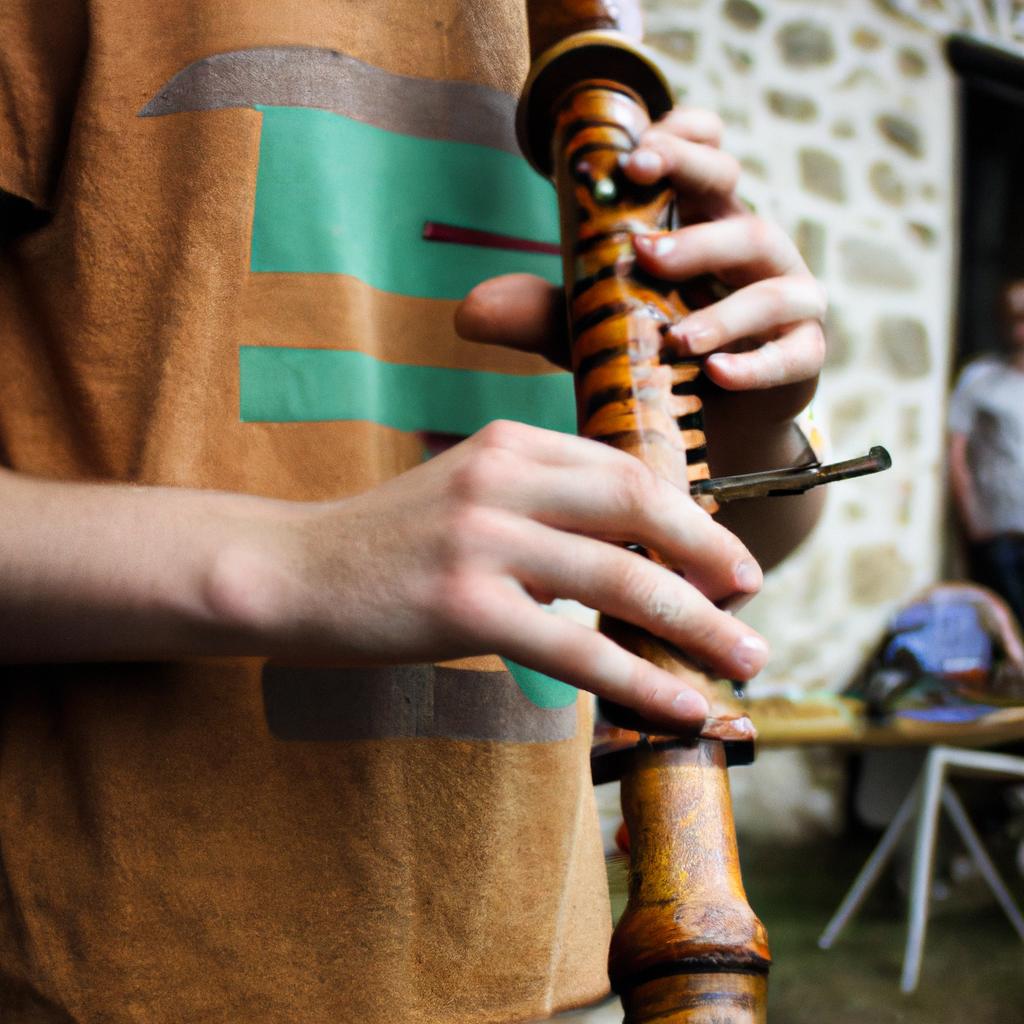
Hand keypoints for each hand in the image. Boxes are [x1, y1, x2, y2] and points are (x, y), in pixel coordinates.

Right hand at [243, 421, 767, 730]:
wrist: (291, 570)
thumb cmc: (386, 541)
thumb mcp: (467, 495)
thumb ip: (541, 506)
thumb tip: (625, 556)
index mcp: (510, 441)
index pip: (624, 469)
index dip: (687, 514)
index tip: (720, 554)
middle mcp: (502, 477)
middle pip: (640, 510)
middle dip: (710, 556)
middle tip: (753, 596)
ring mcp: (483, 539)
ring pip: (621, 581)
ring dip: (697, 625)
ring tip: (745, 661)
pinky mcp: (465, 606)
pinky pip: (577, 647)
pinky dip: (641, 679)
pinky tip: (682, 706)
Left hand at [455, 107, 825, 434]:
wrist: (706, 431)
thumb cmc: (653, 360)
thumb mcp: (593, 331)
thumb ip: (540, 313)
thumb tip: (466, 311)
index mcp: (702, 223)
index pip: (706, 154)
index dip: (681, 141)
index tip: (634, 156)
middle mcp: (750, 251)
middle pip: (738, 205)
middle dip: (695, 216)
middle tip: (643, 245)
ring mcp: (787, 301)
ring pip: (770, 282)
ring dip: (721, 307)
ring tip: (676, 337)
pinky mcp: (804, 356)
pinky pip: (792, 352)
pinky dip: (755, 364)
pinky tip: (717, 375)